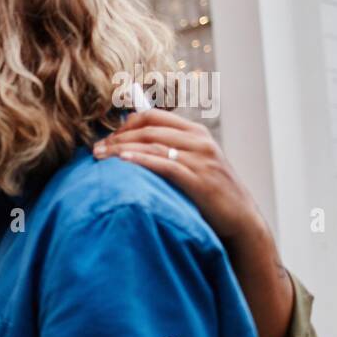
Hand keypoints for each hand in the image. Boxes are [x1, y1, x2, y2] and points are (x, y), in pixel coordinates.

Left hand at [94, 109, 294, 336]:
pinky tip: (123, 161)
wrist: (241, 219)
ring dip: (121, 148)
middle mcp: (200, 141)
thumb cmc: (211, 193)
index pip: (153, 116)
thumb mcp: (193, 164)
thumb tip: (133, 148)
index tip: (106, 137)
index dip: (125, 123)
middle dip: (117, 137)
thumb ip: (171, 151)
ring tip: (99, 155)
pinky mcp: (200, 180)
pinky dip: (142, 160)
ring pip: (153, 144)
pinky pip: (165, 165)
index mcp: (196, 132)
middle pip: (148, 129)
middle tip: (95, 149)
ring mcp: (201, 159)